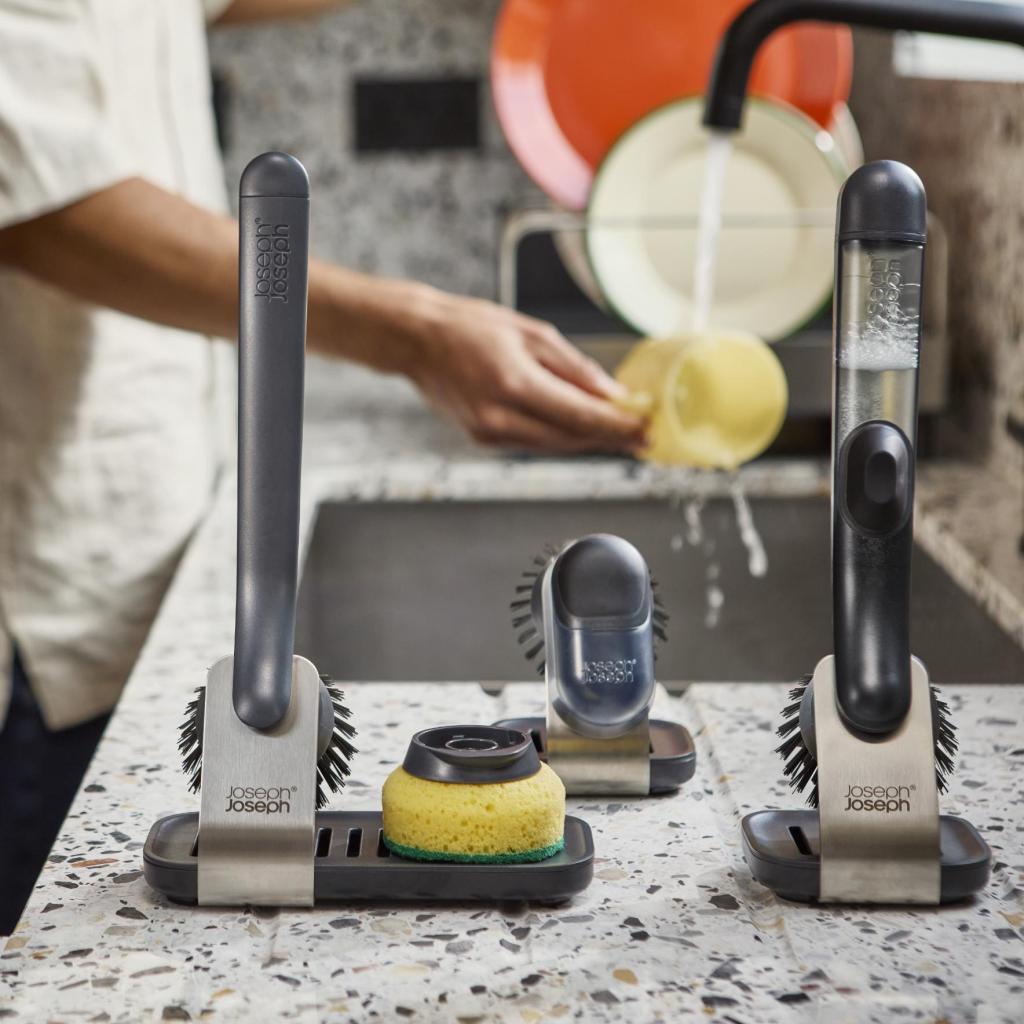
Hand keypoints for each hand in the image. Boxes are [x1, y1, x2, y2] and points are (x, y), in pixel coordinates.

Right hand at [400, 289, 646, 453]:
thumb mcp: (531, 333)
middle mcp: (500, 417)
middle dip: (609, 438)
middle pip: (570, 438)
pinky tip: (580, 429)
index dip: (618, 428)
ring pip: (554, 445)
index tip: (647, 432)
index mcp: (514, 384)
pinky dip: (559, 436)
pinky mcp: (483, 440)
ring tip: (621, 434)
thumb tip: (613, 395)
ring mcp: (489, 434)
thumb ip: (575, 368)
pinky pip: (533, 442)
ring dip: (588, 440)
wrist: (417, 341)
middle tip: (643, 436)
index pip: (580, 416)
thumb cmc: (472, 327)